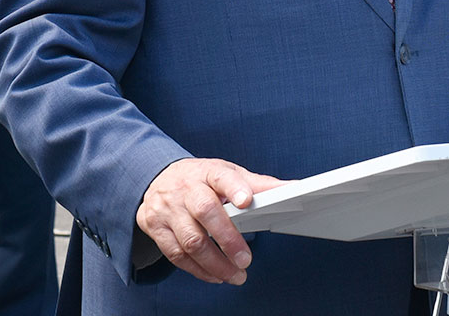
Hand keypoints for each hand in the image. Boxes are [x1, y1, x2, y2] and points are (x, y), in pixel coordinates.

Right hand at [135, 158, 282, 284]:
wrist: (158, 179)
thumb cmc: (201, 180)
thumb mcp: (227, 175)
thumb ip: (258, 185)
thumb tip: (293, 188)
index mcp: (207, 172)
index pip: (221, 176)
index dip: (234, 188)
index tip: (247, 201)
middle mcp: (185, 188)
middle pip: (205, 211)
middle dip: (228, 239)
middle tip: (246, 260)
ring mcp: (168, 209)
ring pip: (190, 240)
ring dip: (216, 264)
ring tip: (236, 275)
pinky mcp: (156, 228)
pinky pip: (177, 255)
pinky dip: (199, 270)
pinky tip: (215, 275)